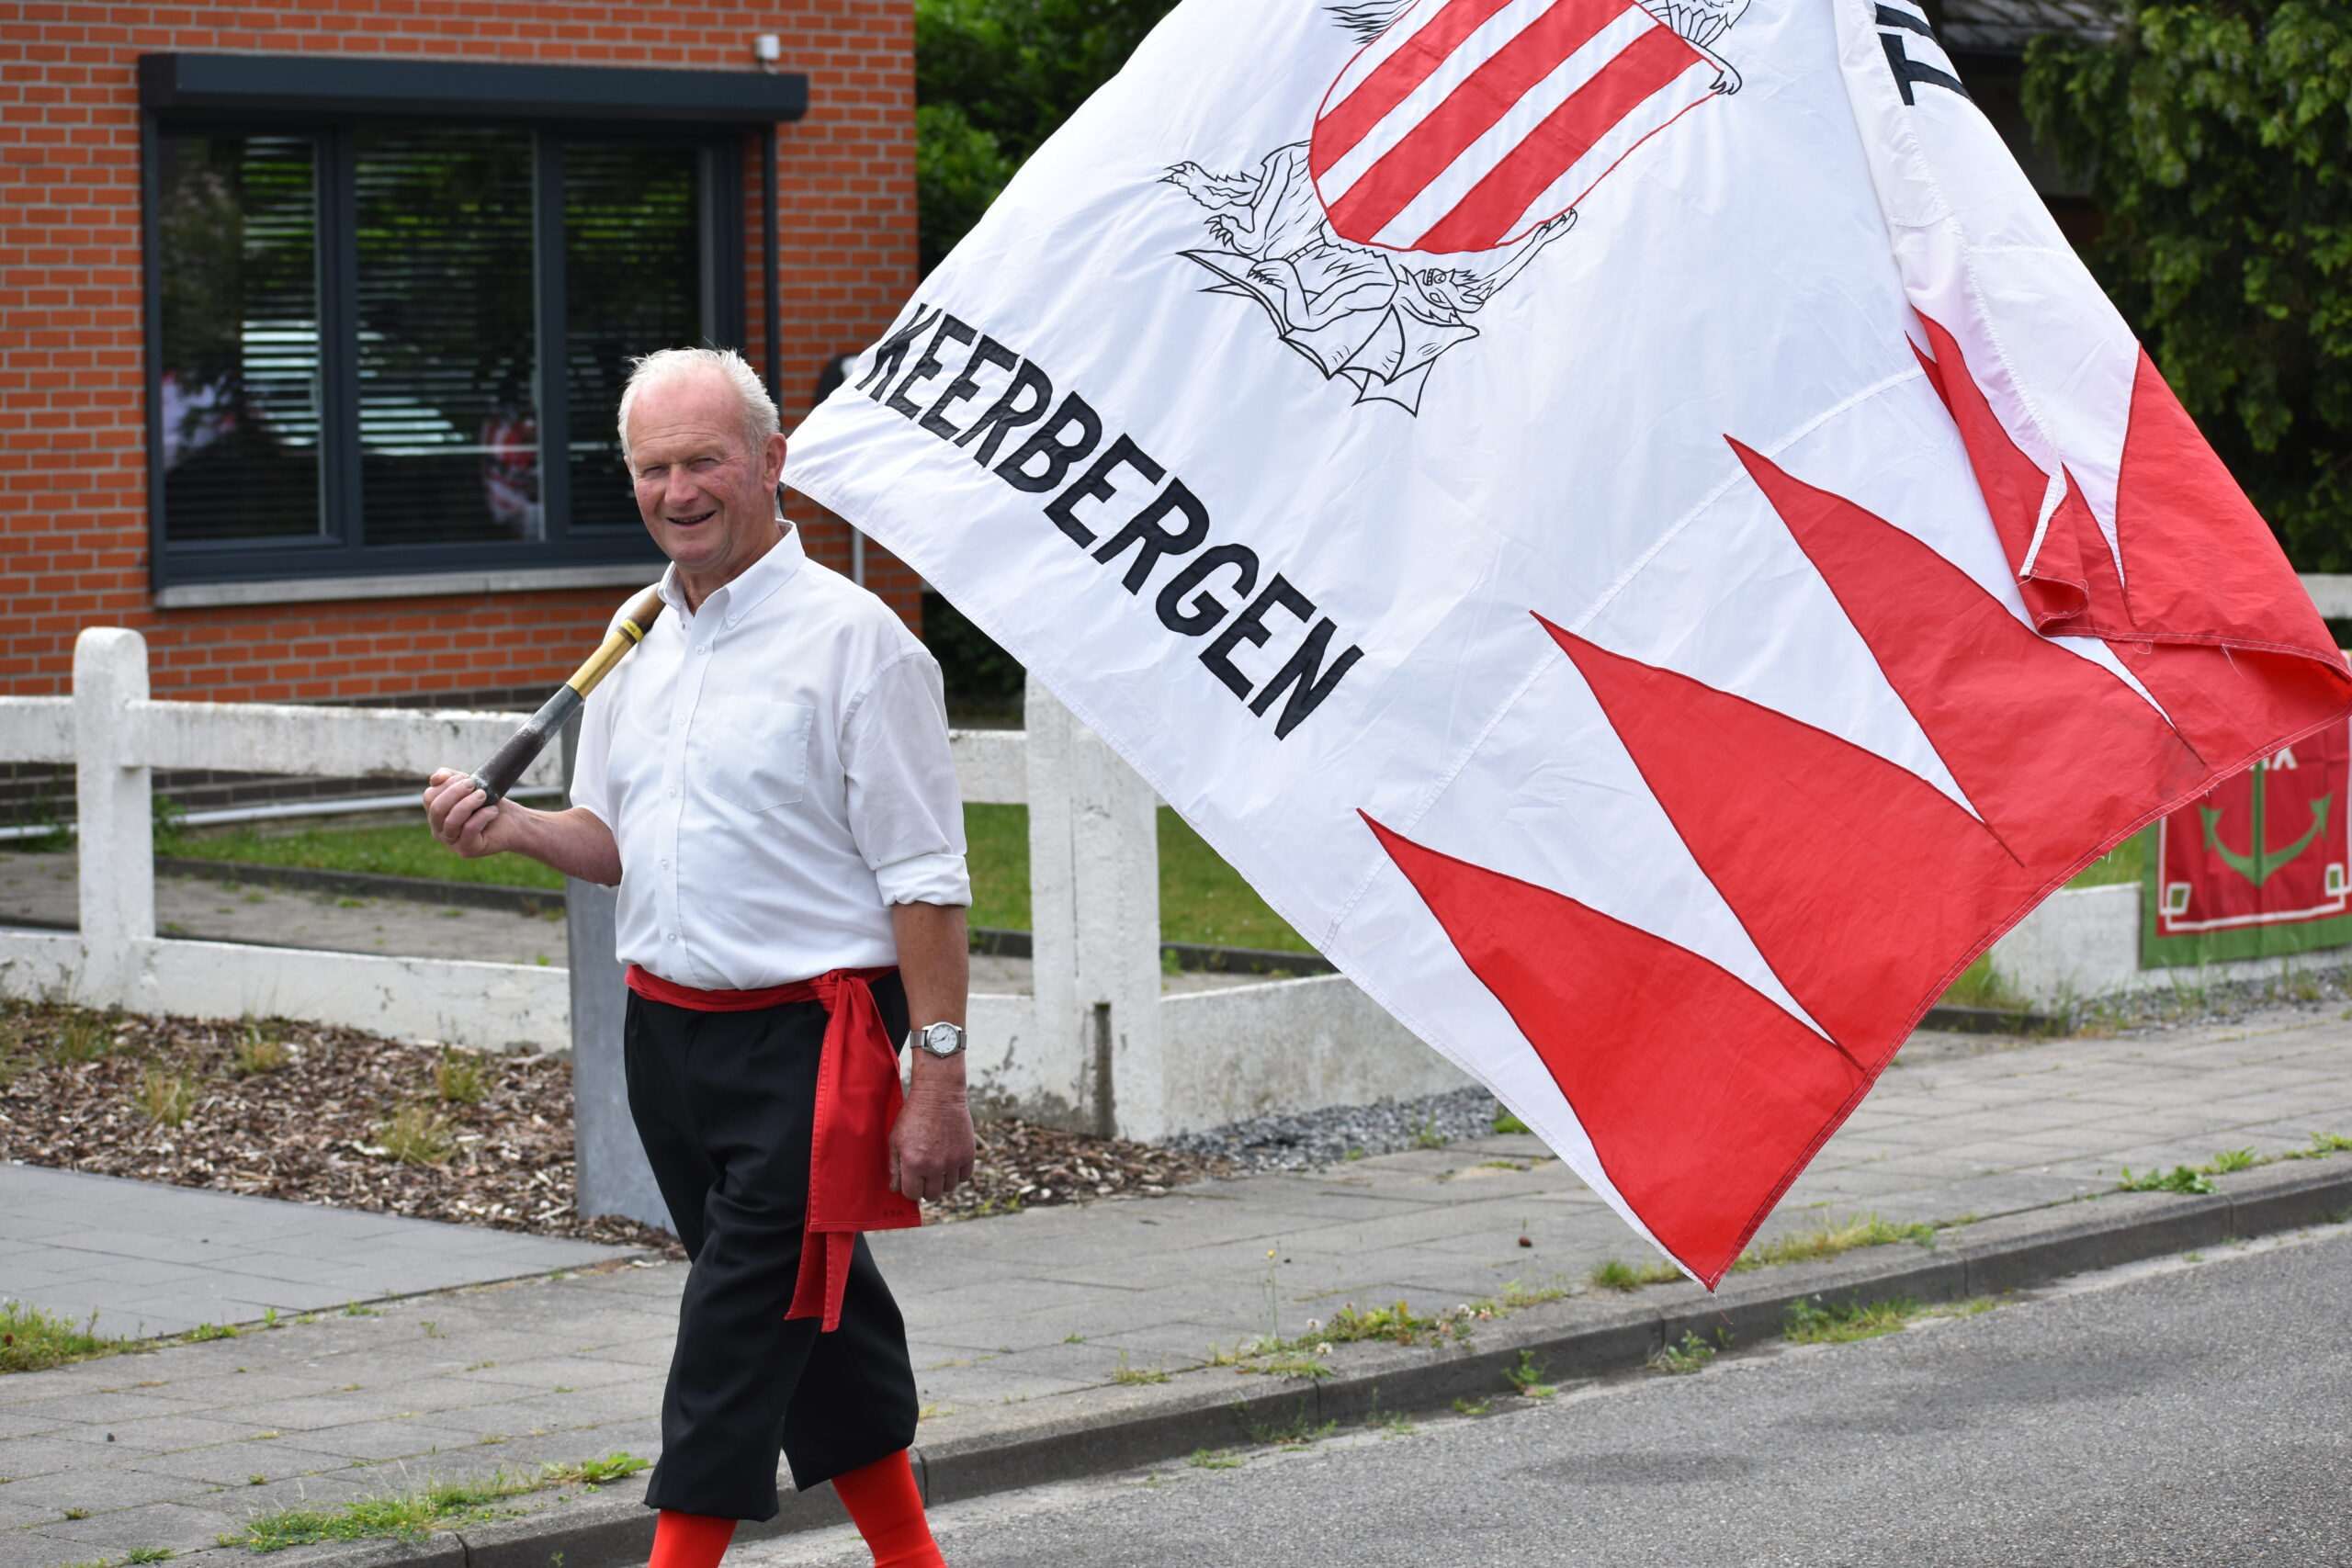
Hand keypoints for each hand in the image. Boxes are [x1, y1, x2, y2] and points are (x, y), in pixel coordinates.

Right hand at [422, 767, 520, 858]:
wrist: (513, 822)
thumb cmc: (489, 803)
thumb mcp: (469, 786)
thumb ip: (450, 778)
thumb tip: (436, 778)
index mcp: (435, 814)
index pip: (429, 797)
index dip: (446, 784)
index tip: (466, 778)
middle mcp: (439, 830)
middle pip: (437, 809)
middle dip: (455, 792)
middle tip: (474, 785)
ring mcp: (451, 842)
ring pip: (451, 821)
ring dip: (468, 804)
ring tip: (483, 795)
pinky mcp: (467, 849)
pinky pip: (469, 830)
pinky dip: (482, 816)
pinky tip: (492, 810)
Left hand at [890, 1078, 974, 1203]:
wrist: (939, 1095)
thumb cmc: (913, 1116)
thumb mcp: (896, 1140)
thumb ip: (894, 1167)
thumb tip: (895, 1189)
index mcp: (913, 1163)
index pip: (912, 1194)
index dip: (910, 1188)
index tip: (911, 1180)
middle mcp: (934, 1166)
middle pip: (931, 1195)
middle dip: (925, 1187)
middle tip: (924, 1174)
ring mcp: (953, 1161)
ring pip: (949, 1188)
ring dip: (942, 1181)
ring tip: (937, 1166)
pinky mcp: (968, 1154)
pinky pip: (964, 1177)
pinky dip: (957, 1173)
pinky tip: (950, 1162)